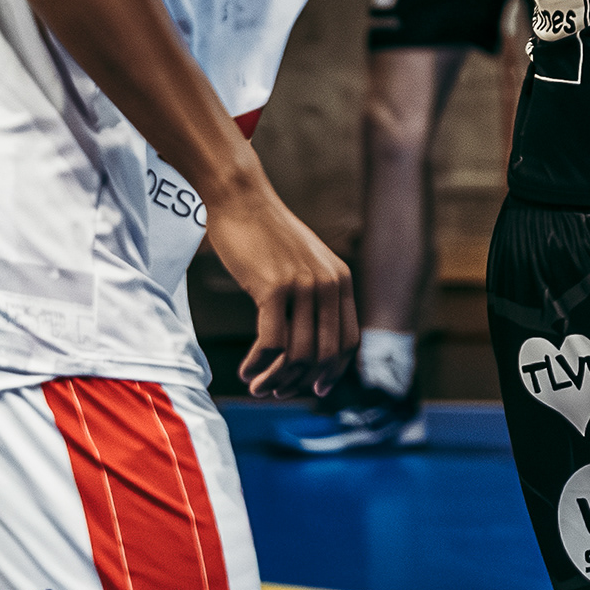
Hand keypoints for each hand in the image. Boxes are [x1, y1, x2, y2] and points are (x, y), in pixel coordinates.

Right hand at [212, 179, 357, 398]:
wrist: (240, 197)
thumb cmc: (265, 232)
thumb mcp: (304, 260)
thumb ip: (314, 291)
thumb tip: (311, 334)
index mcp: (340, 280)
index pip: (348, 343)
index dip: (333, 373)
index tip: (313, 389)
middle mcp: (328, 284)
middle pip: (324, 356)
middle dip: (300, 382)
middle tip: (275, 392)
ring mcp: (303, 286)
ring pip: (298, 355)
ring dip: (276, 380)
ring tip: (256, 386)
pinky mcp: (273, 287)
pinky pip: (271, 344)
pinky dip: (258, 366)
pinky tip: (246, 371)